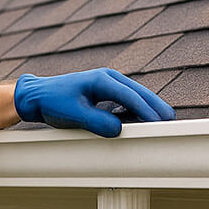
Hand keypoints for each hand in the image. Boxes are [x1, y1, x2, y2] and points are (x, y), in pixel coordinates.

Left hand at [14, 68, 175, 136]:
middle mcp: (108, 78)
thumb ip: (96, 122)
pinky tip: (142, 119)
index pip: (130, 96)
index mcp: (101, 79)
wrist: (37, 95)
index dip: (146, 110)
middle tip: (170, 120)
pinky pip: (126, 100)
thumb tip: (119, 129)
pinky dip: (136, 109)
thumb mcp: (73, 114)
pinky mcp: (105, 93)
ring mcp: (108, 84)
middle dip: (155, 106)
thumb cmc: (52, 101)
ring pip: (135, 95)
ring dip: (148, 107)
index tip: (158, 122)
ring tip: (162, 121)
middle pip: (139, 92)